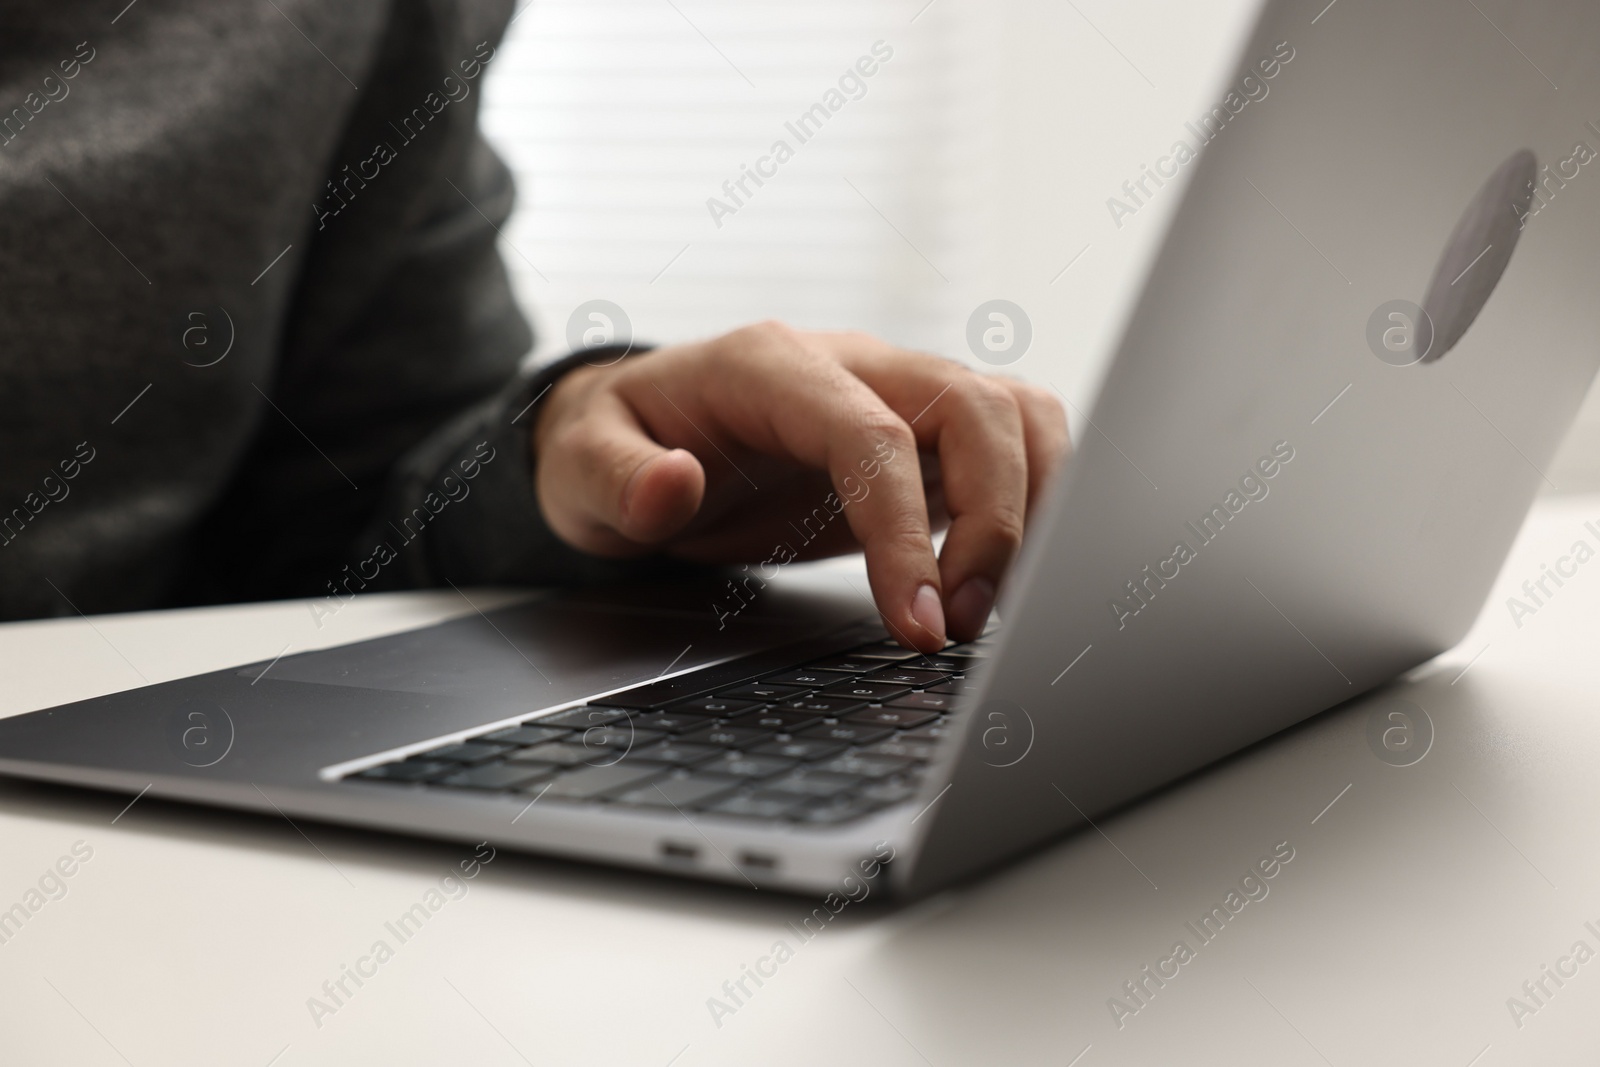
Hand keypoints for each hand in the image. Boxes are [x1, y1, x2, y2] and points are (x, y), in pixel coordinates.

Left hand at [532, 322, 1068, 650]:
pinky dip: (1038, 502)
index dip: (907, 530)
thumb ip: (617, 478)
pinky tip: (1008, 576)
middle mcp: (852, 366)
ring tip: (987, 607)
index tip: (918, 622)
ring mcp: (897, 396)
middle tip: (959, 624)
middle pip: (974, 408)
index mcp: (772, 365)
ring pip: (1015, 415)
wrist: (638, 435)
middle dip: (994, 522)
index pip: (872, 434)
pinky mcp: (922, 439)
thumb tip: (672, 488)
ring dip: (1033, 508)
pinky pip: (1013, 445)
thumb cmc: (614, 446)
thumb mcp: (579, 468)